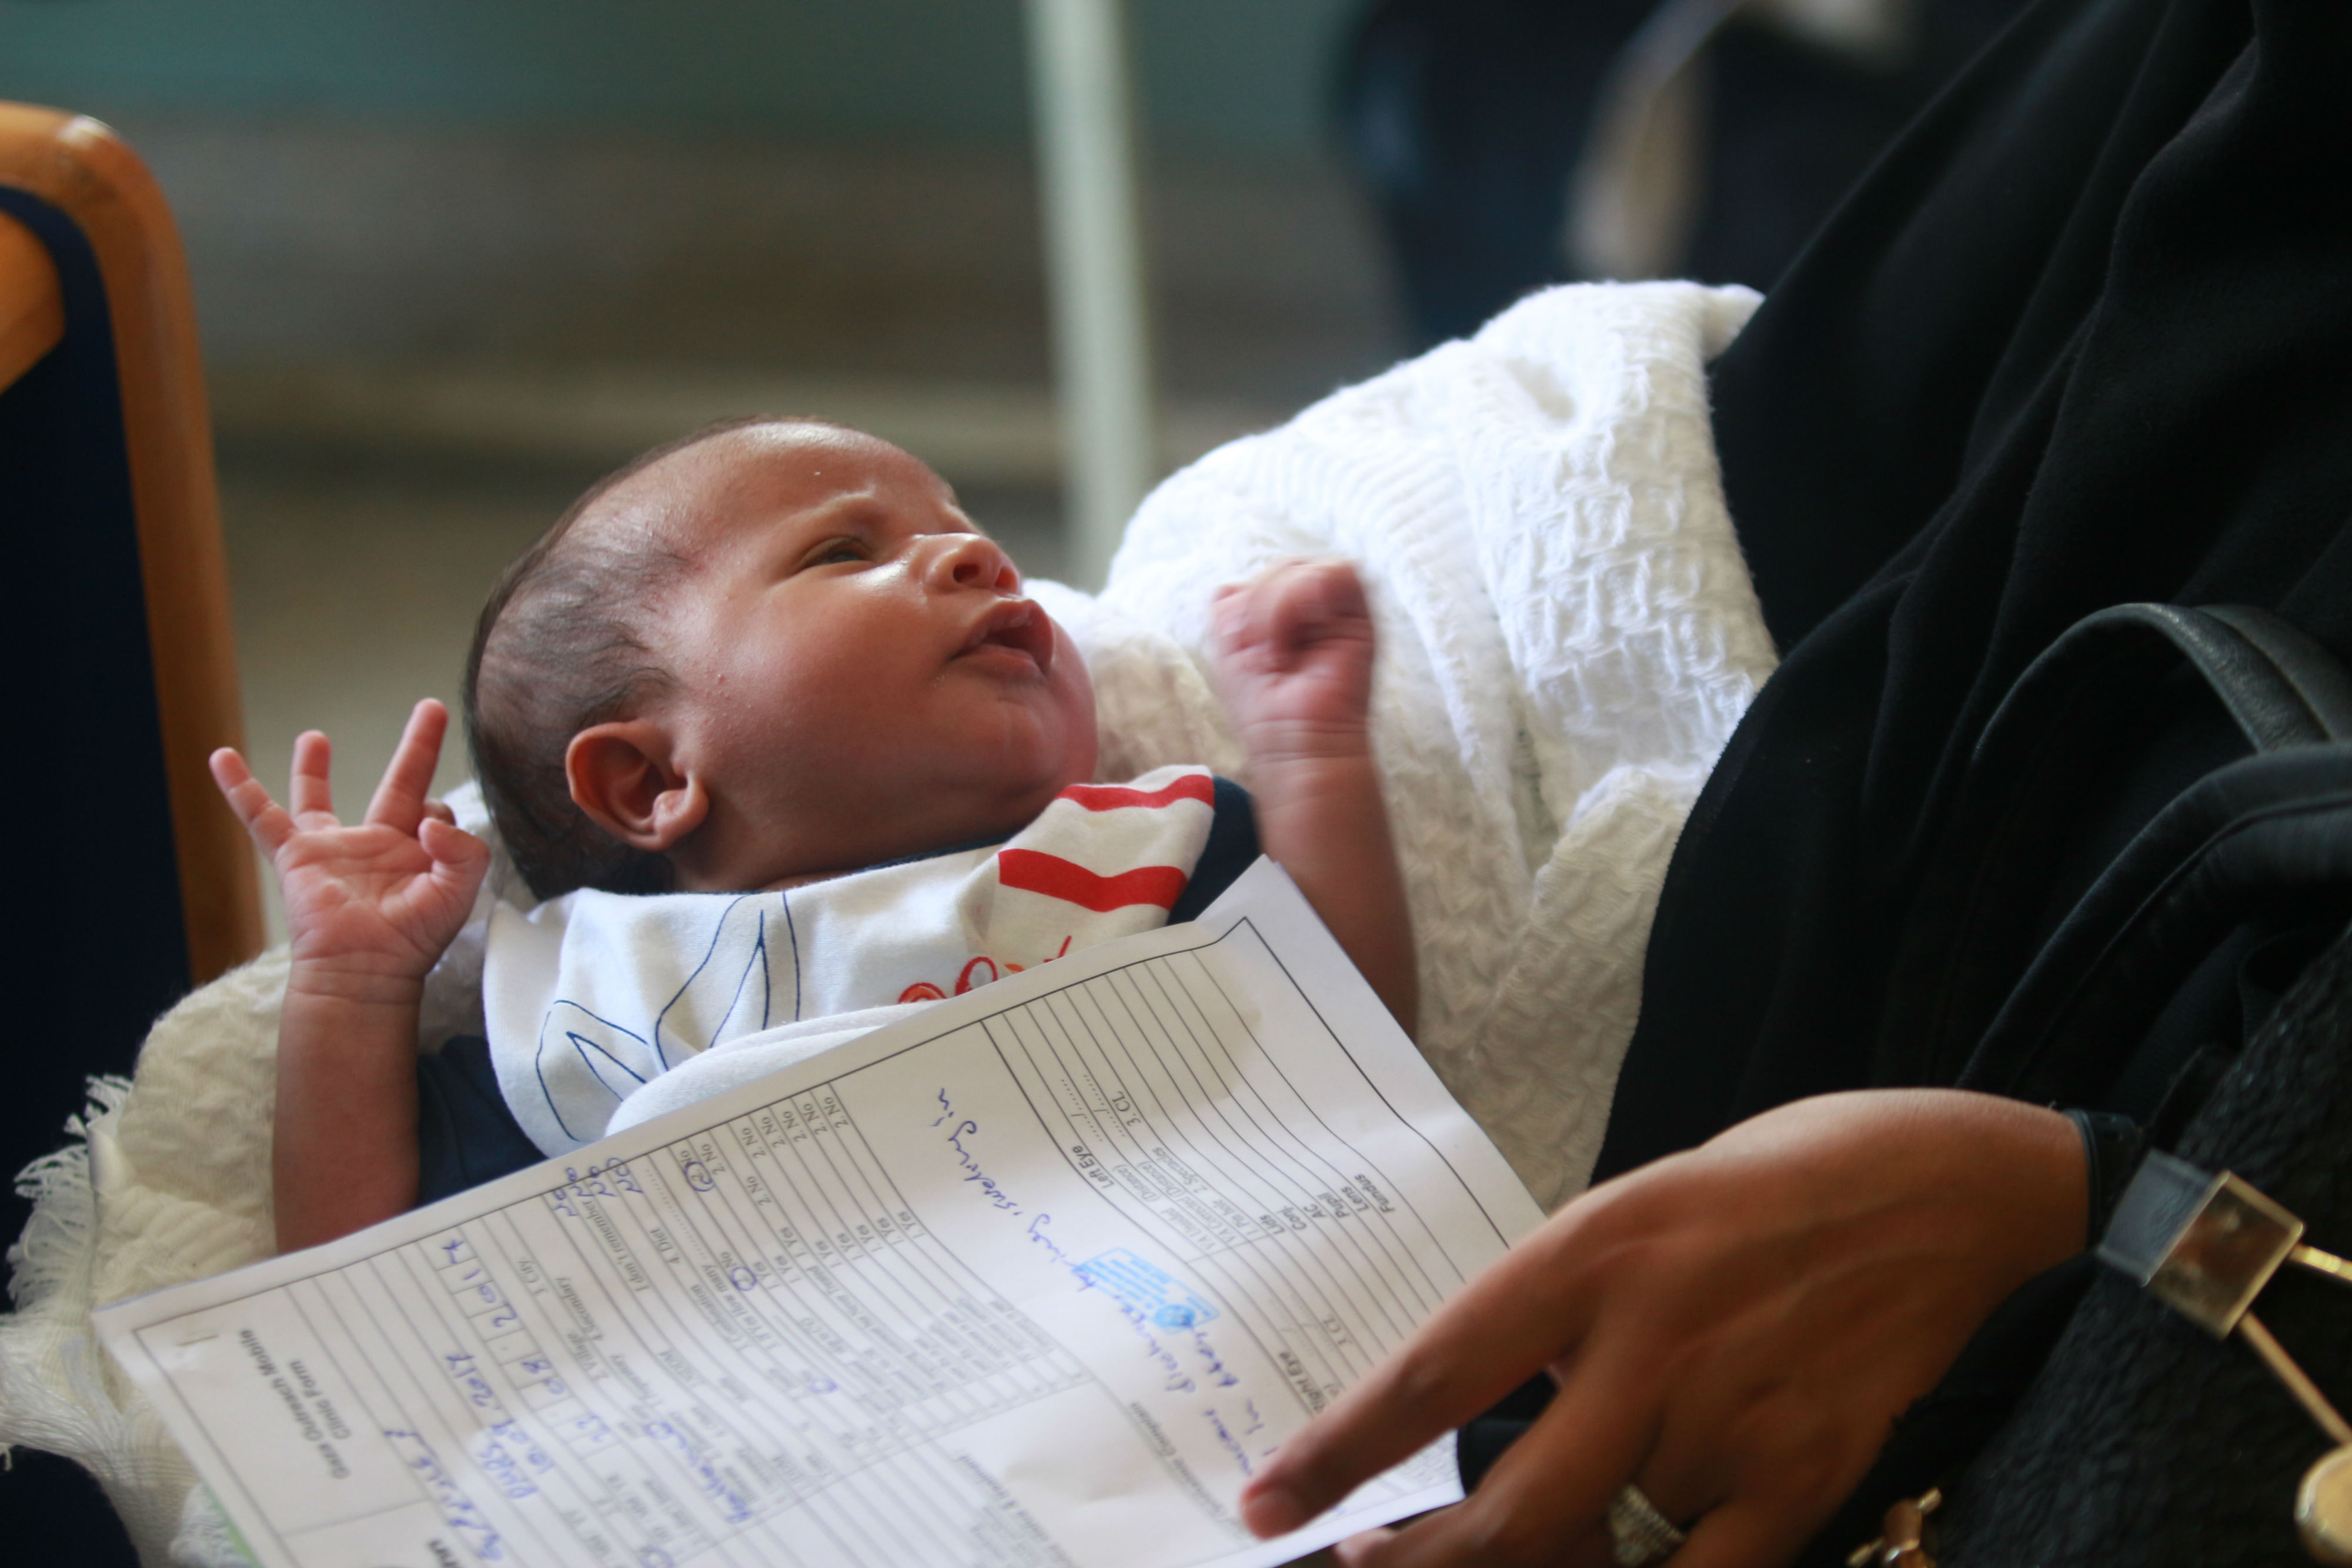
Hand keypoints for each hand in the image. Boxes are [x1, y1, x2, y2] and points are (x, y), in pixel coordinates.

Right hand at [212, 699, 489, 996]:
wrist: (364, 970)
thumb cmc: (414, 939)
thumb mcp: (457, 893)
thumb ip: (464, 850)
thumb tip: (430, 817)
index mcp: (417, 851)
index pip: (438, 812)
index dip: (442, 814)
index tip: (434, 830)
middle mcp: (376, 845)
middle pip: (399, 783)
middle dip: (417, 747)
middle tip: (430, 708)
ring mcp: (332, 849)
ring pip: (318, 800)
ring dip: (314, 769)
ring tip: (315, 738)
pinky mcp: (295, 857)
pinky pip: (260, 816)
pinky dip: (239, 788)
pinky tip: (222, 757)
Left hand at [1211, 560, 1377, 765]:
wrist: (1296, 740)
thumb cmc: (1264, 705)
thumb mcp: (1227, 648)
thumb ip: (1230, 604)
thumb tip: (1239, 582)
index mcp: (1276, 614)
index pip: (1254, 579)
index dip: (1243, 605)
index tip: (1241, 646)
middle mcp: (1307, 607)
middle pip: (1278, 568)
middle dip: (1259, 608)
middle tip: (1264, 654)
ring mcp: (1335, 609)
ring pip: (1301, 568)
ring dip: (1279, 607)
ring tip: (1283, 650)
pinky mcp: (1360, 615)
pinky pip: (1337, 571)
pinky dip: (1309, 594)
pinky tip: (1308, 626)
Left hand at [1239, 1090, 2087, 1566]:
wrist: (1946, 1187)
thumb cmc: (1773, 1188)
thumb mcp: (1636, 1214)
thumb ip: (1563, 1319)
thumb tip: (1497, 1426)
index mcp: (1589, 1251)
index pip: (1435, 1372)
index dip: (1341, 1451)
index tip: (1266, 1504)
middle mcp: (1650, 1339)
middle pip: (1509, 1510)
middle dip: (1418, 1563)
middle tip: (1359, 1565)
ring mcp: (1733, 1417)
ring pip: (1600, 1555)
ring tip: (1492, 1555)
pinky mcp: (1808, 1474)